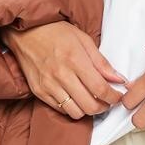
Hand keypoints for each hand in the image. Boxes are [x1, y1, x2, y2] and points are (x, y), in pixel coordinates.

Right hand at [3, 20, 128, 116]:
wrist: (25, 32)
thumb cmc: (55, 32)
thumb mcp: (83, 40)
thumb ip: (102, 62)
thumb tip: (119, 79)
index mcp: (75, 60)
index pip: (100, 89)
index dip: (114, 97)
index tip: (118, 96)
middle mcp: (61, 75)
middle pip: (89, 106)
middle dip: (104, 107)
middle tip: (107, 101)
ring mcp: (48, 85)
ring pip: (75, 112)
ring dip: (87, 110)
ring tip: (91, 100)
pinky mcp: (39, 91)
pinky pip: (60, 109)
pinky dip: (71, 107)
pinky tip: (75, 97)